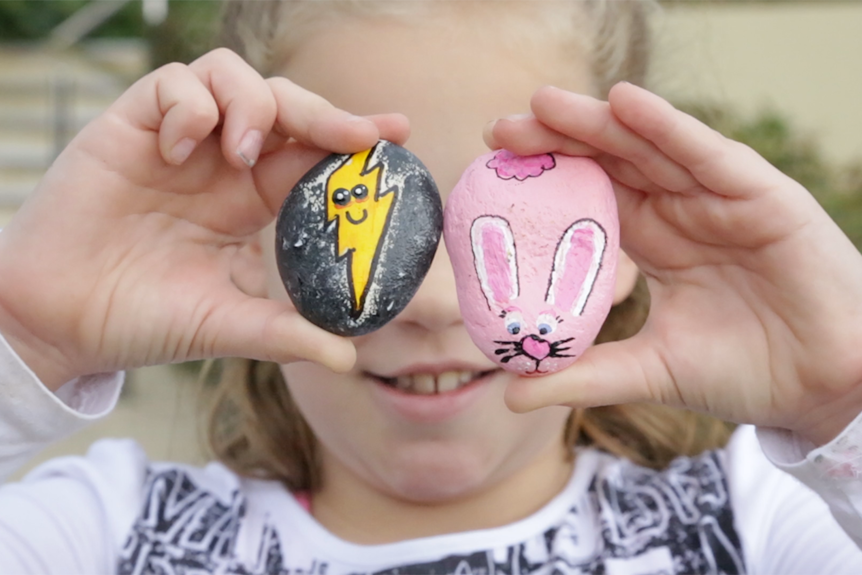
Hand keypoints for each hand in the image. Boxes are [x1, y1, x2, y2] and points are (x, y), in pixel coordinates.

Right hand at [0, 48, 408, 389]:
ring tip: (244, 153)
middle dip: (324, 112)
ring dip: (254, 104)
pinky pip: (172, 84)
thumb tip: (350, 356)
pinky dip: (189, 106)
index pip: (312, 155)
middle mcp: (223, 164)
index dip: (353, 140)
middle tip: (356, 134)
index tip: (398, 134)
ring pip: (232, 77)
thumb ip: (285, 334)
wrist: (64, 322)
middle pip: (285, 106)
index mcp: (254, 201)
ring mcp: (179, 141)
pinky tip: (179, 150)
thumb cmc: (146, 319)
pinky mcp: (131, 127)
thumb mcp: (227, 326)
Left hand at [486, 83, 861, 445]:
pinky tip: (626, 104)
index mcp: (655, 240)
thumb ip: (585, 375)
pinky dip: (668, 127)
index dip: (545, 178)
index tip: (491, 168)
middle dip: (558, 141)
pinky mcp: (762, 197)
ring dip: (599, 123)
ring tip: (545, 104)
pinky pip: (709, 155)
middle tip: (501, 129)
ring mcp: (720, 199)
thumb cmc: (743, 370)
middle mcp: (681, 211)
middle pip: (611, 162)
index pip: (591, 195)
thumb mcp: (649, 371)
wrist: (821, 389)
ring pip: (651, 149)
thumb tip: (512, 394)